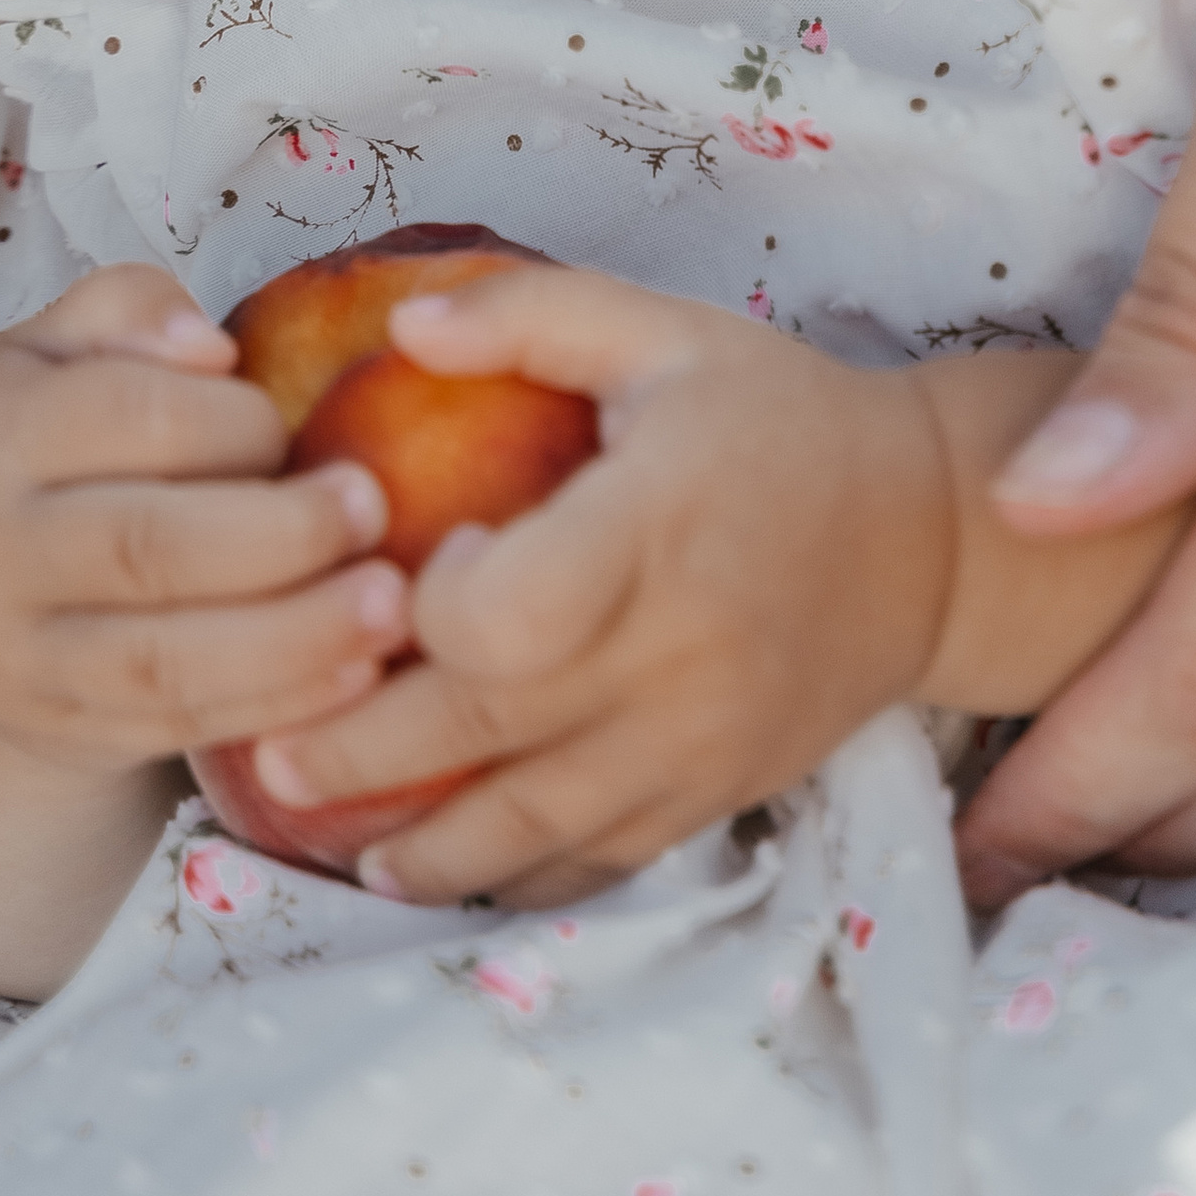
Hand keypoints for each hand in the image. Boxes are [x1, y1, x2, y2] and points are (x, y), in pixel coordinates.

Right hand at [0, 262, 408, 777]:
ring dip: (295, 638)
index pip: (129, 418)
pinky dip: (277, 705)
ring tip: (393, 606)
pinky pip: (180, 726)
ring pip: (166, 661)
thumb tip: (208, 345)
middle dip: (282, 535)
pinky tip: (358, 675)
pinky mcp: (68, 731)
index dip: (234, 421)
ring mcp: (22, 658)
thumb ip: (127, 311)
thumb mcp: (49, 349)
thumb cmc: (37, 445)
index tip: (299, 424)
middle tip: (377, 511)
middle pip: (148, 549)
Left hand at [246, 264, 952, 909]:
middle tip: (265, 754)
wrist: (930, 537)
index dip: (437, 610)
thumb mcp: (665, 333)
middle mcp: (678, 648)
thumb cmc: (777, 418)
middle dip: (358, 758)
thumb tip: (400, 327)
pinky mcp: (716, 795)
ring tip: (330, 837)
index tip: (411, 571)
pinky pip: (599, 864)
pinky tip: (439, 875)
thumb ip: (530, 315)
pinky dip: (512, 880)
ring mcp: (700, 741)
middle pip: (487, 733)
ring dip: (419, 850)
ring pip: (534, 828)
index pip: (514, 614)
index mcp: (657, 522)